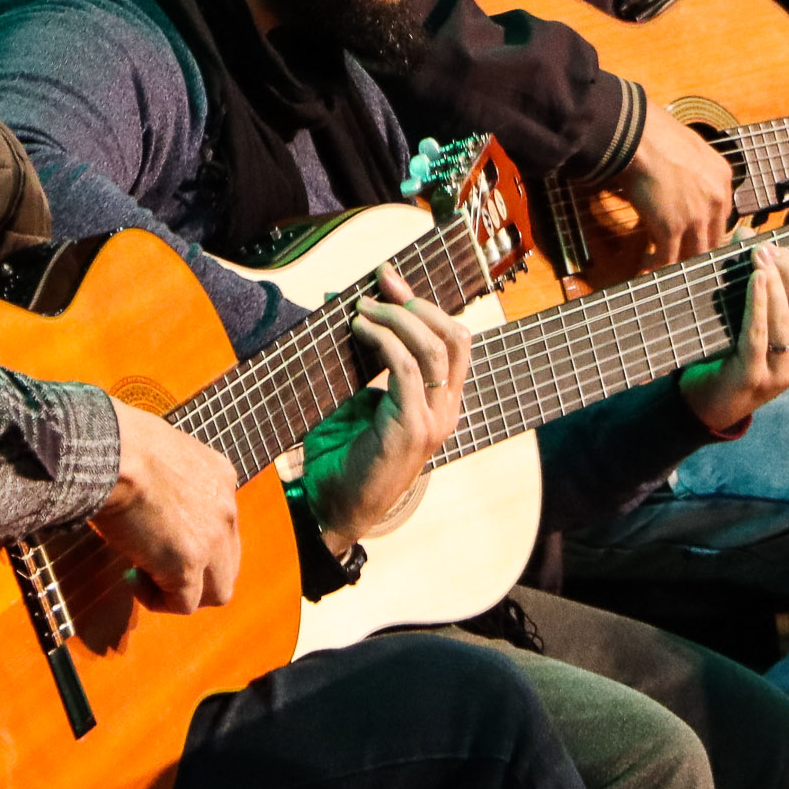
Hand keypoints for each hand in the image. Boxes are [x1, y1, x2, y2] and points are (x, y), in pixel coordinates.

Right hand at [93, 402, 242, 613]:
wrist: (115, 453)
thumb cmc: (121, 443)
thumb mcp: (162, 449)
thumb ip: (169, 475)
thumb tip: (148, 495)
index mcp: (220, 477)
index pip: (221, 522)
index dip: (192, 536)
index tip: (158, 531)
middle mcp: (226, 511)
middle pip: (228, 561)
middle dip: (198, 570)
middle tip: (159, 564)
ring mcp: (212, 542)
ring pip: (218, 590)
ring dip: (185, 591)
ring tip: (148, 578)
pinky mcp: (188, 566)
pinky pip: (184, 604)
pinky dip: (159, 601)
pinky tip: (134, 580)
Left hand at [298, 266, 472, 547]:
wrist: (334, 509)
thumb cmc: (343, 456)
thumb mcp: (358, 399)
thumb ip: (365, 361)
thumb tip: (353, 311)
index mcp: (441, 403)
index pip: (453, 341)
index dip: (425, 304)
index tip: (389, 278)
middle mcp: (446, 410)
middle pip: (454, 337)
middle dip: (416, 302)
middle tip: (380, 284)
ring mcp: (434, 421)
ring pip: (433, 348)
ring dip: (396, 318)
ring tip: (363, 309)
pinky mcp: (412, 429)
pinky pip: (407, 370)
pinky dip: (383, 341)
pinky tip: (360, 331)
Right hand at [620, 100, 737, 263]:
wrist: (637, 138)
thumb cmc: (655, 135)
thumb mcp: (690, 149)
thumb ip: (695, 171)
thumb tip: (682, 184)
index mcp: (722, 178)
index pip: (722, 216)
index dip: (706, 230)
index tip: (694, 238)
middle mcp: (715, 200)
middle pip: (712, 239)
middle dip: (696, 251)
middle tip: (681, 259)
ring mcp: (696, 217)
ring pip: (694, 253)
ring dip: (678, 262)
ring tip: (663, 265)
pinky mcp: (672, 229)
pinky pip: (668, 258)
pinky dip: (657, 264)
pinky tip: (646, 264)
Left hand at [677, 244, 788, 434]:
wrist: (714, 404)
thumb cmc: (736, 357)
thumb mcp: (757, 327)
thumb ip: (759, 289)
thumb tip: (747, 237)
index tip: (786, 249)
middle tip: (770, 249)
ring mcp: (780, 372)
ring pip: (786, 319)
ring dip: (775, 283)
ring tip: (761, 258)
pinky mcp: (754, 375)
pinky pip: (759, 333)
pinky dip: (758, 304)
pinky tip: (754, 281)